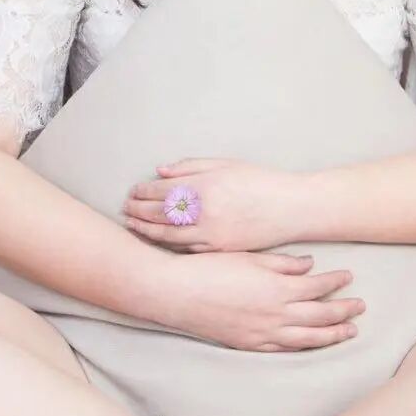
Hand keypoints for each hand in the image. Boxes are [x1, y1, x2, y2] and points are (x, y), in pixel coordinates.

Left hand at [121, 156, 301, 252]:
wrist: (290, 208)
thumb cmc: (260, 181)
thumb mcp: (226, 165)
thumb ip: (191, 166)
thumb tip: (161, 171)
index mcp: (205, 187)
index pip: (162, 191)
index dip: (143, 192)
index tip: (133, 192)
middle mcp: (204, 212)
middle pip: (160, 214)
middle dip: (139, 211)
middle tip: (126, 209)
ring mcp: (212, 235)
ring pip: (169, 235)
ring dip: (147, 230)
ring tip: (134, 225)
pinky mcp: (219, 250)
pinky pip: (187, 249)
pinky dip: (169, 244)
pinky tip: (159, 240)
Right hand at [157, 250, 365, 351]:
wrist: (179, 293)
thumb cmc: (212, 269)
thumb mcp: (250, 257)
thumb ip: (283, 263)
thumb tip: (309, 265)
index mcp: (278, 288)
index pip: (318, 286)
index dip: (336, 281)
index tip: (349, 276)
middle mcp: (276, 314)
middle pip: (320, 315)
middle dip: (344, 310)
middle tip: (361, 306)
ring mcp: (264, 334)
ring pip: (308, 338)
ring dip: (332, 334)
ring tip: (349, 331)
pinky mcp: (249, 345)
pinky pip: (285, 350)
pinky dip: (303, 348)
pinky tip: (312, 345)